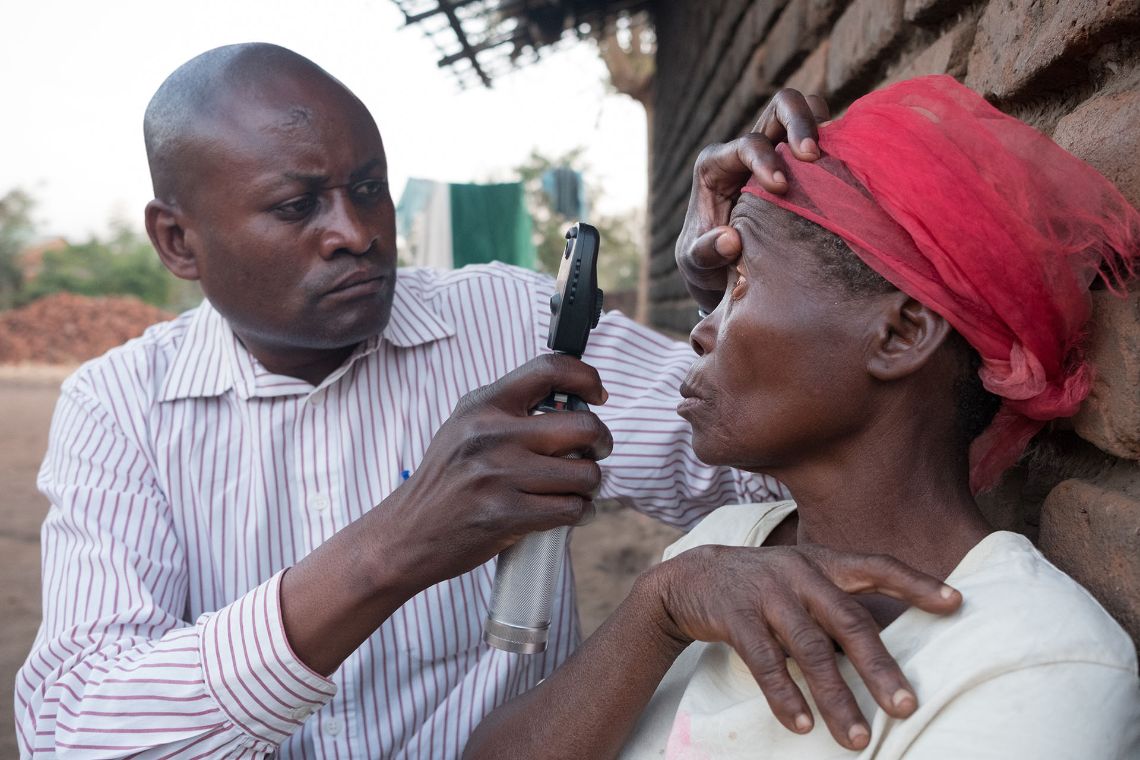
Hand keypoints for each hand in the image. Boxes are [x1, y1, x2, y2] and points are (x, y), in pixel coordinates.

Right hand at [378, 353, 612, 592]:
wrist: (407, 533)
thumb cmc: (445, 481)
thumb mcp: (464, 428)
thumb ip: (508, 411)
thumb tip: (570, 401)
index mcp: (484, 405)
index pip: (549, 370)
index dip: (586, 377)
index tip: (598, 395)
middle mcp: (492, 435)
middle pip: (584, 427)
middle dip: (602, 442)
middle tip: (595, 453)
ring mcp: (499, 475)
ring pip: (585, 474)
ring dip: (590, 485)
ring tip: (575, 489)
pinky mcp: (506, 515)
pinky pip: (571, 509)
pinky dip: (581, 513)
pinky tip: (571, 512)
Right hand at [645, 544, 960, 750]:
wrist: (690, 577)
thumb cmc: (759, 586)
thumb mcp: (799, 577)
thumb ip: (836, 601)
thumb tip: (883, 649)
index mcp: (821, 561)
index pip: (876, 566)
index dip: (916, 583)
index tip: (956, 603)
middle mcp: (798, 573)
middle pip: (848, 620)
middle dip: (879, 667)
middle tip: (906, 706)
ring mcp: (766, 594)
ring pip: (809, 650)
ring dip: (835, 698)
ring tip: (858, 738)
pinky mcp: (735, 617)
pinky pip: (765, 662)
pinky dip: (785, 697)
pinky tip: (802, 725)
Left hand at [676, 89, 829, 309]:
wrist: (724, 267)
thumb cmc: (706, 259)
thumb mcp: (694, 262)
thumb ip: (704, 253)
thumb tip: (730, 240)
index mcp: (717, 163)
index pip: (747, 145)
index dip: (765, 160)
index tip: (781, 187)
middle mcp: (749, 148)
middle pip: (782, 106)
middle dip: (800, 122)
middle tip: (813, 156)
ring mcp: (779, 150)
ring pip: (810, 110)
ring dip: (825, 127)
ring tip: (837, 158)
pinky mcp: (803, 163)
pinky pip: (828, 138)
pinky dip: (841, 146)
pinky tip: (851, 172)